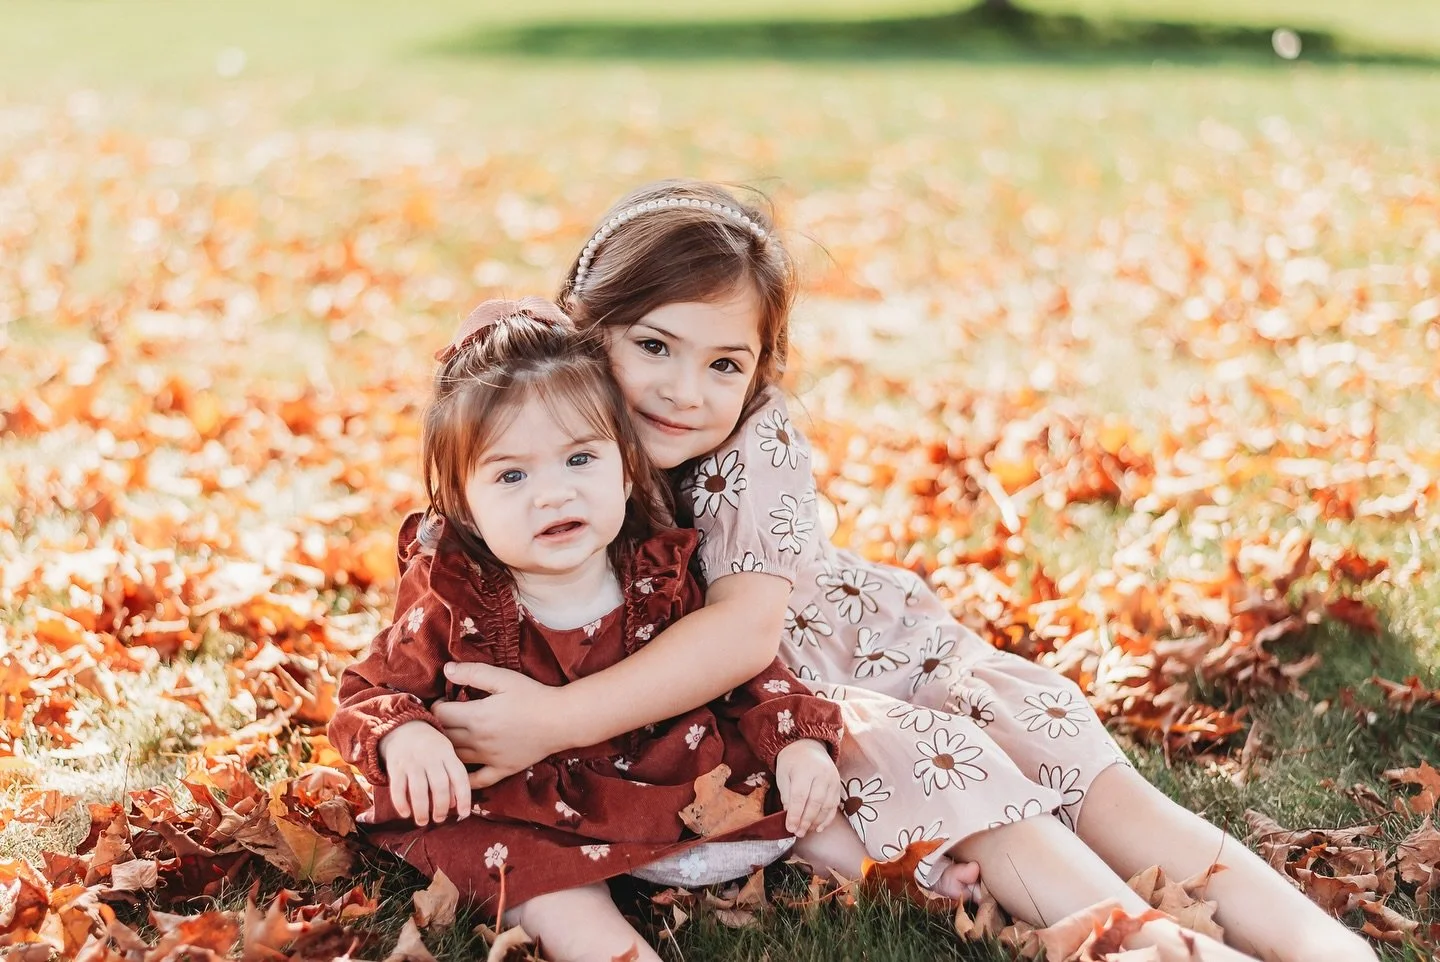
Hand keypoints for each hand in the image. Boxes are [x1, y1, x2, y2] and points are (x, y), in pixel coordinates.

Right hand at [377, 721, 470, 826]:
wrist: (403, 726)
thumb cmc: (431, 747)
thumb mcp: (446, 755)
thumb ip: (452, 777)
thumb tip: (456, 805)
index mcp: (447, 754)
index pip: (459, 777)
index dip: (464, 798)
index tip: (464, 815)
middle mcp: (431, 758)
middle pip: (439, 786)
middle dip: (441, 807)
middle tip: (440, 819)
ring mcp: (412, 762)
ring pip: (419, 790)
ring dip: (421, 810)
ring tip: (423, 822)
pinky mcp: (395, 766)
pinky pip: (398, 789)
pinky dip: (401, 804)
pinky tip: (406, 814)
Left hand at [432, 662, 567, 789]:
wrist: (561, 720)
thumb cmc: (533, 696)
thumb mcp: (504, 678)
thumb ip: (473, 673)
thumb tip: (446, 670)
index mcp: (475, 716)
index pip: (438, 715)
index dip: (435, 706)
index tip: (444, 701)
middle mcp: (477, 740)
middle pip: (442, 738)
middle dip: (438, 727)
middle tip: (444, 719)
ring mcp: (488, 758)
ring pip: (454, 758)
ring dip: (447, 749)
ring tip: (450, 739)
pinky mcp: (501, 770)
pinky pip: (476, 780)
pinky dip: (463, 778)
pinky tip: (458, 771)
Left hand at [774, 739, 841, 837]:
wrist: (808, 746)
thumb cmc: (792, 762)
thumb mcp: (782, 774)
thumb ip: (786, 794)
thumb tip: (790, 815)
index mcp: (805, 769)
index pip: (800, 796)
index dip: (795, 814)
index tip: (790, 827)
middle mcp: (822, 774)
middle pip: (815, 802)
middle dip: (806, 821)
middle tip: (798, 833)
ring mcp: (833, 779)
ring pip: (827, 805)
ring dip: (817, 822)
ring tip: (806, 831)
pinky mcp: (838, 785)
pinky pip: (835, 805)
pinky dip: (828, 818)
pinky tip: (819, 827)